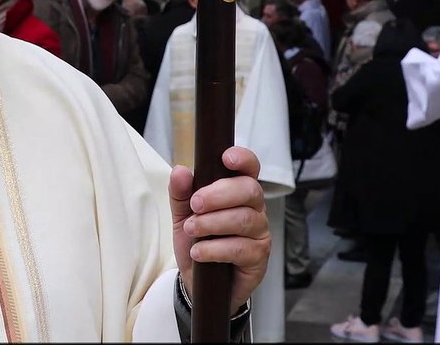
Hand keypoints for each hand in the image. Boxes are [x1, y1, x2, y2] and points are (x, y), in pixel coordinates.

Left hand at [169, 146, 269, 315]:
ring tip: (192, 231)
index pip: (250, 168)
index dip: (243, 159)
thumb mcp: (183, 215)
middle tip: (195, 205)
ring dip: (212, 223)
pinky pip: (241, 248)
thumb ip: (180, 193)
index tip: (226, 158)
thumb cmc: (197, 241)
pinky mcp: (258, 257)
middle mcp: (254, 208)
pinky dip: (214, 249)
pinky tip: (198, 252)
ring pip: (245, 219)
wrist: (197, 281)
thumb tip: (180, 171)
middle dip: (219, 194)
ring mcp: (259, 233)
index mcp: (238, 191)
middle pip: (249, 190)